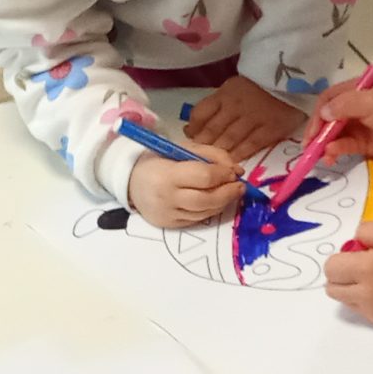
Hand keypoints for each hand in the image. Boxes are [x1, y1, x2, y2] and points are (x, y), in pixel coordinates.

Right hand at [128, 144, 243, 227]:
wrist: (132, 181)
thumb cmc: (160, 161)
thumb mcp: (183, 148)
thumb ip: (212, 155)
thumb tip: (238, 170)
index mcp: (168, 174)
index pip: (203, 177)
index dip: (223, 175)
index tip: (234, 172)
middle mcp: (167, 198)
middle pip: (206, 200)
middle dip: (228, 193)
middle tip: (240, 186)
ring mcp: (168, 214)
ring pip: (204, 212)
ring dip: (222, 203)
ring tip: (231, 193)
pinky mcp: (169, 225)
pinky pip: (197, 220)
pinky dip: (211, 210)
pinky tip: (215, 201)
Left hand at [184, 74, 306, 158]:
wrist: (292, 80)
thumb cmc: (258, 86)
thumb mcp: (232, 88)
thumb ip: (215, 106)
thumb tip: (192, 128)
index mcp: (225, 94)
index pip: (201, 113)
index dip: (193, 129)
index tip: (191, 139)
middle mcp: (236, 106)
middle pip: (213, 129)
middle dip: (204, 144)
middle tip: (199, 156)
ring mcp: (254, 118)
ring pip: (230, 139)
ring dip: (219, 152)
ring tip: (214, 162)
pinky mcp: (270, 129)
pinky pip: (251, 144)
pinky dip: (240, 154)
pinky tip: (233, 161)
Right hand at [320, 78, 372, 157]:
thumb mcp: (369, 101)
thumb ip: (344, 106)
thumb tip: (323, 115)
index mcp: (352, 91)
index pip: (327, 100)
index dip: (317, 115)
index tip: (312, 130)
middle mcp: (351, 108)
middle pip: (326, 119)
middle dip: (316, 133)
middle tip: (309, 147)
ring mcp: (356, 126)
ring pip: (332, 136)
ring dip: (324, 145)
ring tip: (318, 156)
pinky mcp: (362, 144)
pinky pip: (343, 147)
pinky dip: (336, 151)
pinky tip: (331, 156)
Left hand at [324, 221, 372, 327]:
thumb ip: (366, 231)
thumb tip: (353, 243)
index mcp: (366, 270)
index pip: (331, 268)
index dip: (341, 258)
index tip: (359, 253)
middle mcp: (364, 294)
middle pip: (332, 287)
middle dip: (342, 275)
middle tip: (363, 266)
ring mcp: (372, 311)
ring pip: (344, 300)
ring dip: (351, 288)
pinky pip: (360, 310)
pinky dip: (365, 300)